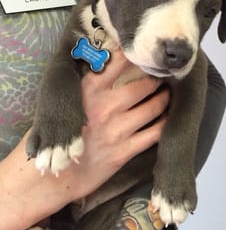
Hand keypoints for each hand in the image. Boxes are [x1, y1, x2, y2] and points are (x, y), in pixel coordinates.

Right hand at [0, 50, 168, 229]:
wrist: (53, 175)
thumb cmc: (59, 134)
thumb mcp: (66, 101)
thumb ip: (88, 84)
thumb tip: (108, 64)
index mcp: (88, 90)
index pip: (118, 62)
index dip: (134, 55)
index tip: (144, 54)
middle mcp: (105, 106)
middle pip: (143, 85)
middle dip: (156, 79)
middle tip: (162, 77)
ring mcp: (117, 129)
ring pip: (154, 107)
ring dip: (164, 99)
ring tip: (168, 94)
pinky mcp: (124, 151)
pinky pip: (155, 133)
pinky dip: (165, 123)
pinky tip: (168, 118)